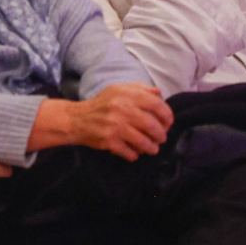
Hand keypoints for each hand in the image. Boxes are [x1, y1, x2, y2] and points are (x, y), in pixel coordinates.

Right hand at [31, 83, 172, 160]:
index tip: (168, 123)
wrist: (77, 119)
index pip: (156, 105)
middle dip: (161, 135)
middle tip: (161, 138)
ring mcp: (115, 126)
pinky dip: (135, 154)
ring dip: (151, 148)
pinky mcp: (109, 141)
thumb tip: (160, 94)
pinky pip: (130, 152)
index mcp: (126, 94)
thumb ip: (140, 89)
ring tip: (152, 148)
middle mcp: (121, 109)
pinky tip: (135, 152)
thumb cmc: (102, 104)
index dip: (167, 115)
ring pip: (143, 142)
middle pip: (152, 126)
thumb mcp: (118, 89)